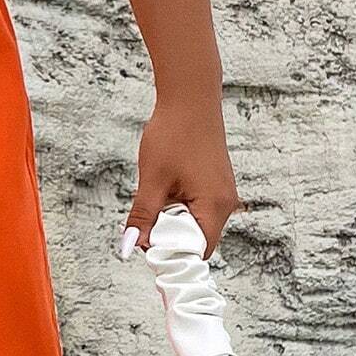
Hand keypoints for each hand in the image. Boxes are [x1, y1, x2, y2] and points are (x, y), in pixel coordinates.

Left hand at [118, 93, 239, 258]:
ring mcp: (223, 194)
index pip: (197, 252)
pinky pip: (198, 210)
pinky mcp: (216, 185)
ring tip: (156, 201)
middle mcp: (226, 204)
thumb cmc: (174, 134)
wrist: (190, 98)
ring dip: (173, 223)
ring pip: (195, 225)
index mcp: (215, 207)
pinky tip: (165, 192)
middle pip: (196, 242)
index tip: (148, 253)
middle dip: (170, 240)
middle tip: (145, 226)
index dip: (172, 257)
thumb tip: (129, 248)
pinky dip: (179, 210)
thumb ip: (142, 218)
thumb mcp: (152, 181)